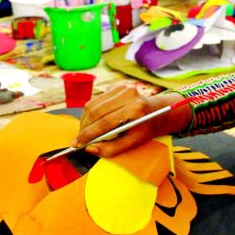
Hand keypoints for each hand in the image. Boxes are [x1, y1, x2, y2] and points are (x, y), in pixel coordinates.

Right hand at [75, 85, 189, 156]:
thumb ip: (112, 149)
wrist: (158, 112)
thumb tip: (90, 149)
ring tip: (83, 133)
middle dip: (84, 128)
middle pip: (95, 111)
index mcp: (135, 108)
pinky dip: (90, 113)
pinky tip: (91, 123)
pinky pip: (95, 100)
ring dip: (84, 120)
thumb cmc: (146, 129)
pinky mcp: (116, 86)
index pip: (105, 122)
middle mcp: (128, 94)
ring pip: (92, 104)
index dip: (89, 134)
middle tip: (78, 140)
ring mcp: (121, 87)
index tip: (77, 144)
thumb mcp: (133, 143)